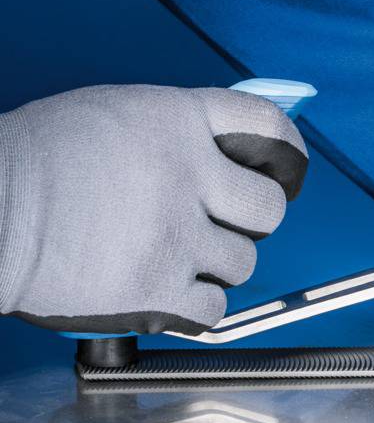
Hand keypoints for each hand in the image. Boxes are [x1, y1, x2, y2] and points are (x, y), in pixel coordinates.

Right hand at [0, 84, 307, 334]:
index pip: (267, 128)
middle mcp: (187, 175)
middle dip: (250, 220)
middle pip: (268, 208)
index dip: (285, 151)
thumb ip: (178, 131)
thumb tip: (229, 152)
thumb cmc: (37, 162)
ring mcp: (175, 235)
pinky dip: (198, 304)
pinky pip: (215, 307)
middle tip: (219, 223)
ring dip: (218, 264)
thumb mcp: (115, 115)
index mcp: (176, 122)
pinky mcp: (157, 289)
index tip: (285, 168)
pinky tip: (169, 288)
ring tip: (174, 254)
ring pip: (243, 262)